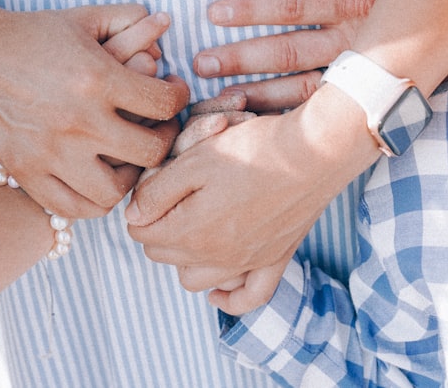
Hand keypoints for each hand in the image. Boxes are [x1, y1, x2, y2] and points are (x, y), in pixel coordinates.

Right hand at [0, 2, 188, 218]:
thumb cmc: (30, 32)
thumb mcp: (81, 17)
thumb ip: (128, 18)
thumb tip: (164, 23)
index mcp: (97, 78)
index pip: (165, 105)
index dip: (179, 98)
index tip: (172, 93)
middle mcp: (78, 121)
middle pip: (151, 152)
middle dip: (165, 139)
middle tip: (159, 128)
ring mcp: (52, 153)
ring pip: (115, 191)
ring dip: (131, 178)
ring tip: (128, 159)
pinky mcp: (27, 172)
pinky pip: (73, 208)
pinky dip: (92, 201)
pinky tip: (97, 179)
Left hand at [126, 83, 376, 308]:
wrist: (316, 151)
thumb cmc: (255, 149)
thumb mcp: (196, 159)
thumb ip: (158, 193)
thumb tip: (132, 217)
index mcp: (192, 231)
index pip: (141, 232)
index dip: (140, 206)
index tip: (154, 184)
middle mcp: (217, 256)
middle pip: (164, 255)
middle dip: (157, 229)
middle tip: (168, 198)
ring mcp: (248, 262)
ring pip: (195, 280)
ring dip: (184, 260)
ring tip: (188, 230)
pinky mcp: (275, 260)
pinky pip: (249, 298)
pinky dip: (229, 297)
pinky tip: (217, 289)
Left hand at [193, 0, 402, 111]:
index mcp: (357, 1)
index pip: (294, 6)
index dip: (252, 9)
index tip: (213, 12)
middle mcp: (355, 42)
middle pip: (288, 53)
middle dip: (242, 59)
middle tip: (201, 63)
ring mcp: (359, 75)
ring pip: (300, 90)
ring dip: (257, 93)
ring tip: (217, 96)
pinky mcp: (362, 97)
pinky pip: (320, 111)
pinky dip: (286, 117)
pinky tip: (254, 119)